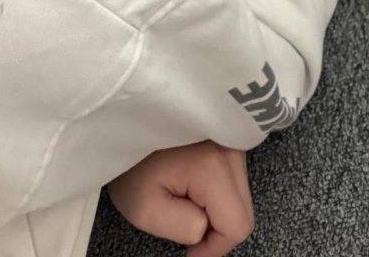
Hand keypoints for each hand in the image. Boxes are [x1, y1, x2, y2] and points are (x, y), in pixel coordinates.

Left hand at [106, 142, 253, 256]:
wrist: (125, 124)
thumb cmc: (131, 165)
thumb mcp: (144, 208)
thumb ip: (182, 228)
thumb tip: (204, 232)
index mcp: (214, 167)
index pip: (239, 225)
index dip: (214, 248)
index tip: (188, 250)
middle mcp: (233, 150)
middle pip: (244, 212)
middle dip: (216, 230)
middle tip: (184, 226)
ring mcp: (233, 142)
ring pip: (240, 196)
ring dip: (217, 211)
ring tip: (184, 201)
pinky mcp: (229, 140)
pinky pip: (234, 181)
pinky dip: (217, 195)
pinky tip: (192, 188)